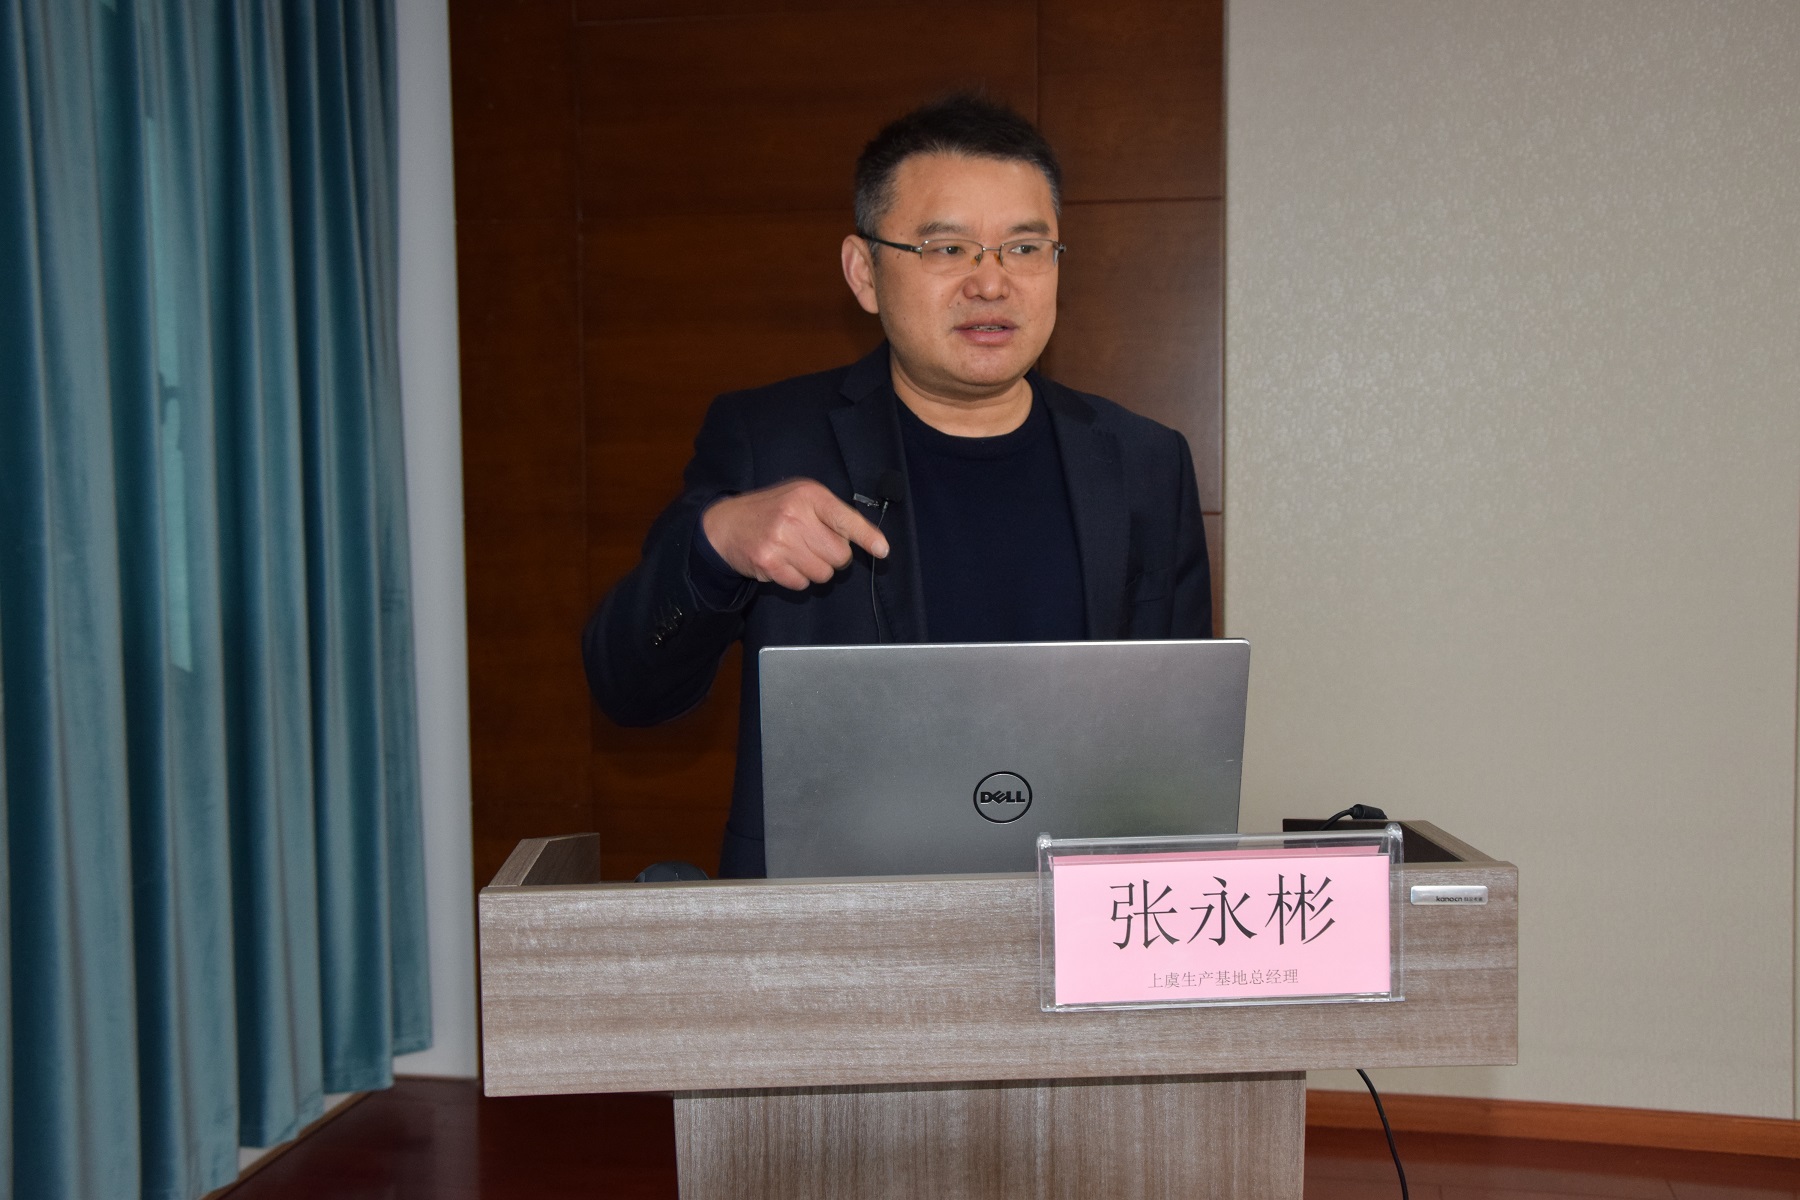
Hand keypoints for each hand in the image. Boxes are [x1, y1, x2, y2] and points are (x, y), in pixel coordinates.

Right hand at [701, 479, 888, 590]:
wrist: (725, 525)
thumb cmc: (771, 511)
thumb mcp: (801, 499)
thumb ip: (832, 515)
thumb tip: (871, 540)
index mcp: (808, 495)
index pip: (846, 519)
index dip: (867, 537)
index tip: (882, 551)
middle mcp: (796, 515)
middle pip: (839, 555)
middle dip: (832, 558)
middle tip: (814, 547)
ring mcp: (781, 540)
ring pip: (823, 574)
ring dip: (814, 570)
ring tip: (796, 554)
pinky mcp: (769, 562)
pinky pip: (801, 584)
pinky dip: (796, 578)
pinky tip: (783, 563)